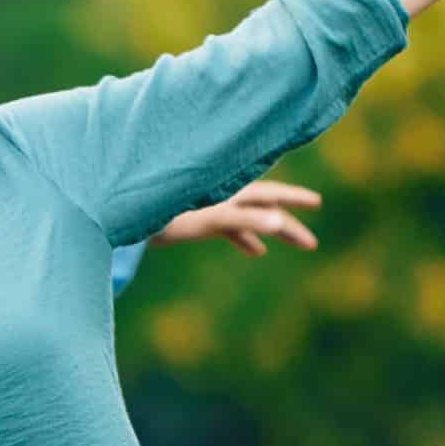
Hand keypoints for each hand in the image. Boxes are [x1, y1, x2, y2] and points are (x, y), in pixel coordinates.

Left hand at [153, 180, 322, 257]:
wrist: (126, 217)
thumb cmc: (168, 215)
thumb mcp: (210, 219)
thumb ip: (244, 220)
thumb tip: (280, 222)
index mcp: (231, 192)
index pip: (271, 194)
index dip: (295, 199)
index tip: (319, 203)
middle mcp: (224, 196)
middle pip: (265, 209)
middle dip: (289, 225)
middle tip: (312, 244)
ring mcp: (210, 207)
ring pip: (250, 219)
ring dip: (272, 232)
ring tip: (293, 244)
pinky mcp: (197, 219)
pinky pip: (231, 228)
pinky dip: (247, 239)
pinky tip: (257, 253)